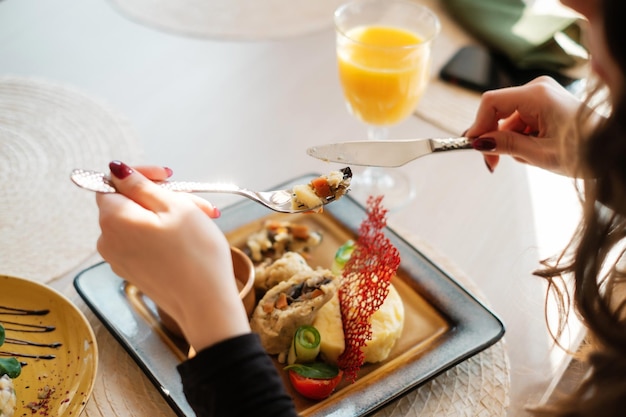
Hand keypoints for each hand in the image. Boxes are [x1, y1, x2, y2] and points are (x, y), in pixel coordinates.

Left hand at [95, 161, 250, 349]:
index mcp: (114, 219)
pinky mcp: (133, 271)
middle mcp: (108, 240)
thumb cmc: (196, 254)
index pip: (112, 182)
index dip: (140, 175)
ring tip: (200, 219)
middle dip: (161, 196)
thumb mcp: (175, 206)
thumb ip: (141, 185)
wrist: (206, 303)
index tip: (166, 175)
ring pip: (139, 222)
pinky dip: (163, 234)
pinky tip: (189, 238)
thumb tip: (117, 170)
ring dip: (167, 215)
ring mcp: (119, 259)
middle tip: (195, 200)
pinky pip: (142, 242)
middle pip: (129, 203)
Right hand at [466, 76, 584, 174]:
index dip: (478, 125)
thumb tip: (478, 143)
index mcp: (538, 95)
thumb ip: (506, 145)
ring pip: (507, 119)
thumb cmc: (585, 152)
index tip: (473, 147)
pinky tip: (535, 149)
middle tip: (494, 163)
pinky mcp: (544, 103)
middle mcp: (538, 89)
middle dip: (493, 137)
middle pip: (497, 111)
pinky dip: (520, 137)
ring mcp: (542, 95)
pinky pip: (519, 120)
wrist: (612, 152)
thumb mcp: (540, 154)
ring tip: (530, 157)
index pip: (491, 102)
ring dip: (510, 140)